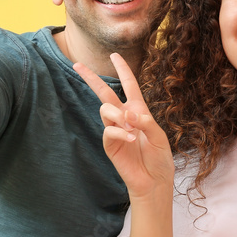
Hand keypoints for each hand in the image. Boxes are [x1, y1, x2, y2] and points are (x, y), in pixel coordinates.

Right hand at [74, 53, 173, 198]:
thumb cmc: (159, 158)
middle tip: (77, 65)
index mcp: (139, 111)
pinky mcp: (109, 144)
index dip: (123, 70)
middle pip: (104, 93)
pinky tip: (131, 138)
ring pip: (105, 110)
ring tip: (131, 126)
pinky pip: (109, 131)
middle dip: (91, 78)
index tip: (115, 55)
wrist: (154, 180)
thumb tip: (128, 114)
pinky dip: (120, 132)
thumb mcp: (158, 136)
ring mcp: (115, 130)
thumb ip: (146, 122)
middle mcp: (124, 118)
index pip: (129, 86)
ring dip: (117, 114)